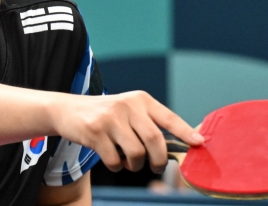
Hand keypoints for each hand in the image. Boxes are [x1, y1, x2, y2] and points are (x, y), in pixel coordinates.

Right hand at [52, 91, 203, 172]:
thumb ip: (149, 125)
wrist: (68, 110)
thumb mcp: (128, 111)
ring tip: (128, 161)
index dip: (185, 131)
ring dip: (135, 165)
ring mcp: (110, 118)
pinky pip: (115, 161)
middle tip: (156, 166)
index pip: (168, 117)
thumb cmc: (106, 116)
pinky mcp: (94, 131)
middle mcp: (127, 105)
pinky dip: (116, 167)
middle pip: (154, 140)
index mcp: (140, 99)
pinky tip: (111, 159)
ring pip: (136, 153)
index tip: (199, 143)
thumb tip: (179, 147)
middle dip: (159, 160)